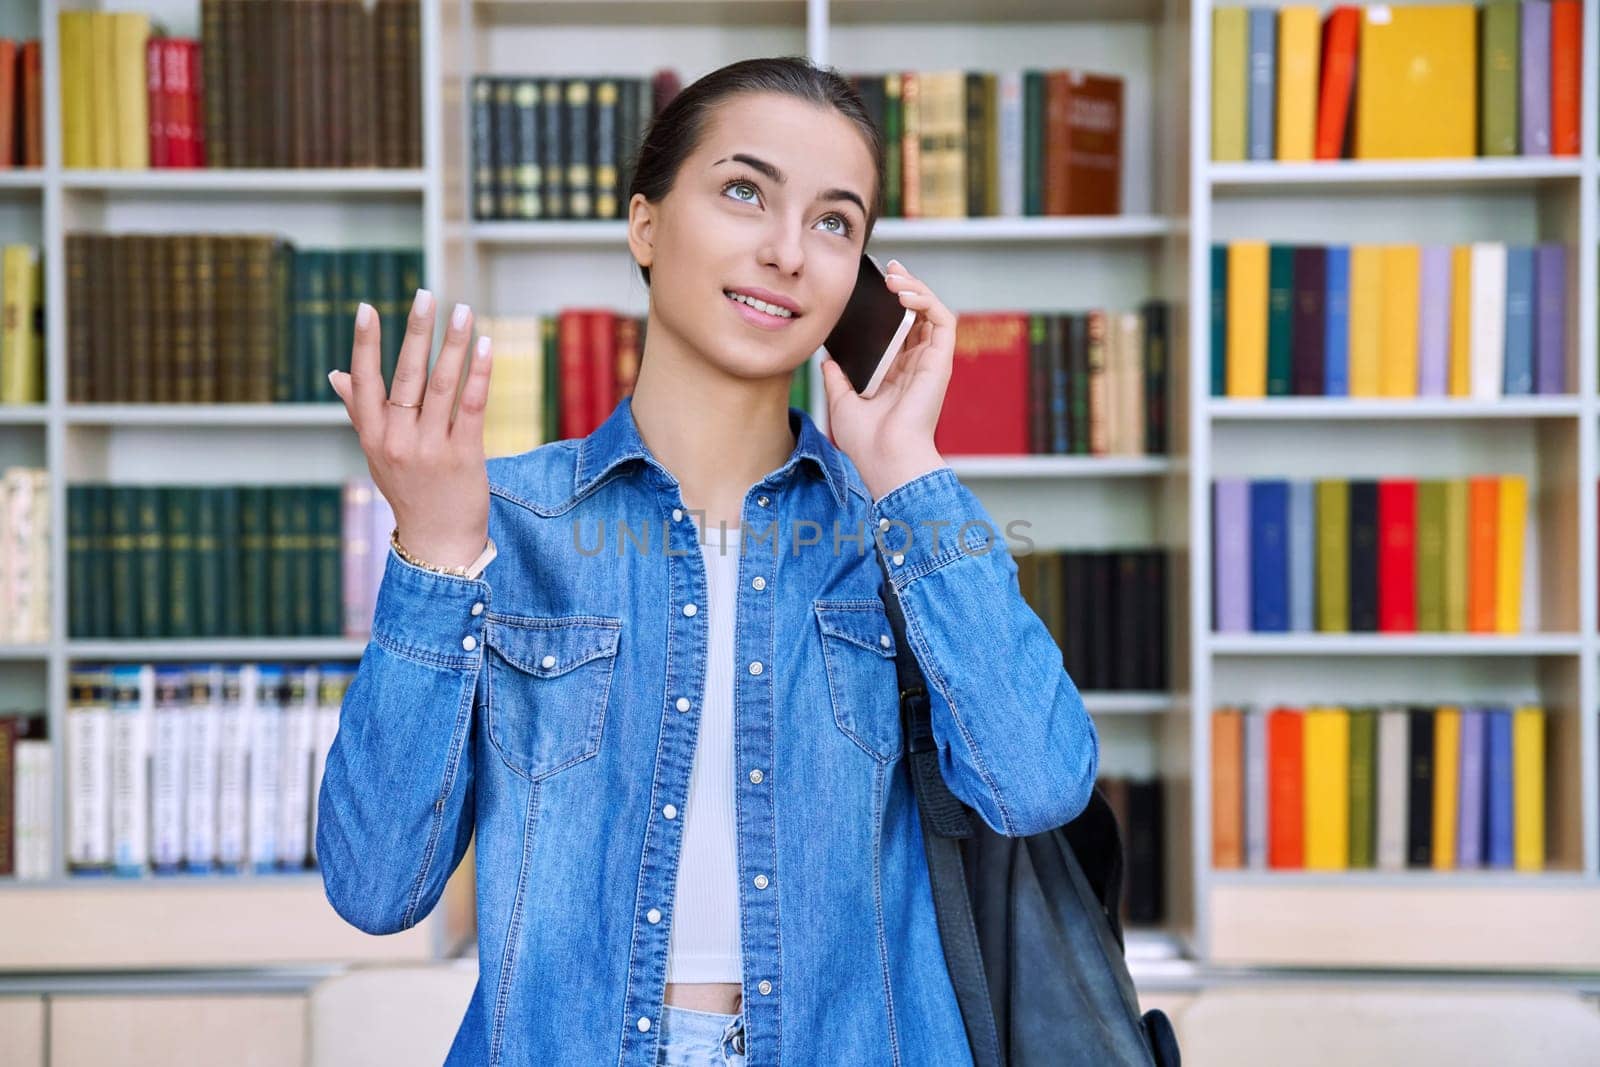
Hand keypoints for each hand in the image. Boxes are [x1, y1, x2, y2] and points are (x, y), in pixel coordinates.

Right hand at [327, 289, 493, 569]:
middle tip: (425, 294)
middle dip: (415, 332)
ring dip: (453, 345)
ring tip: (463, 311)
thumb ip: (360, 413)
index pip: (364, 381)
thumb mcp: (377, 455)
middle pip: (405, 376)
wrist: (437, 542)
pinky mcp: (463, 456)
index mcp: (373, 436)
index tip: (365, 308)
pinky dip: (478, 374)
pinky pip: (471, 407)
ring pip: (441, 386)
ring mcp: (430, 449)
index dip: (364, 344)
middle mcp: (397, 440)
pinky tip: (486, 347)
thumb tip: (336, 375)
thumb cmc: (408, 491)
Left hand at [819, 257, 953, 500]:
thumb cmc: (866, 441)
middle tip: (888, 268)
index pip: (900, 327)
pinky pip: (943, 320)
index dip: (891, 302)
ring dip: (916, 288)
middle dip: (906, 285)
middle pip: (918, 314)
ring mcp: (930, 362)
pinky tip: (903, 294)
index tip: (875, 283)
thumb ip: (837, 378)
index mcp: (898, 372)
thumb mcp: (842, 402)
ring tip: (894, 278)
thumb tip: (827, 360)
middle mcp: (917, 364)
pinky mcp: (940, 362)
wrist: (884, 459)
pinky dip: (927, 300)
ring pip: (933, 311)